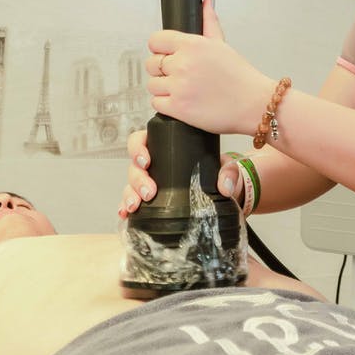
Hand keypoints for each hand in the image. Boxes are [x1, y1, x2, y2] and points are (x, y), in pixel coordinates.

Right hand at [119, 129, 246, 217]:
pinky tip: (125, 214)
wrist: (221, 195)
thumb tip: (225, 186)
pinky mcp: (150, 200)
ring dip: (130, 194)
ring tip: (136, 206)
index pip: (143, 139)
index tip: (146, 161)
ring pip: (131, 184)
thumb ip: (229, 171)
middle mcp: (155, 164)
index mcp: (167, 147)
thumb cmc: (217, 173)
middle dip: (137, 179)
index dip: (138, 148)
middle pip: (135, 166)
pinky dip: (126, 207)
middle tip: (149, 192)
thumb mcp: (226, 168)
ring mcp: (150, 181)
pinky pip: (133, 201)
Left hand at [145, 0, 275, 135]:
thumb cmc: (240, 77)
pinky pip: (156, 103)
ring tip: (184, 90)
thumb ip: (209, 22)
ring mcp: (179, 86)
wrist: (254, 104)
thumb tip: (206, 2)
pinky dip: (166, 105)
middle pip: (151, 64)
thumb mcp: (222, 45)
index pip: (155, 41)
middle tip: (180, 76)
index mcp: (192, 45)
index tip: (168, 56)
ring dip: (164, 89)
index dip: (160, 49)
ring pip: (152, 85)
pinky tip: (184, 102)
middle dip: (162, 70)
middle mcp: (183, 64)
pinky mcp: (178, 108)